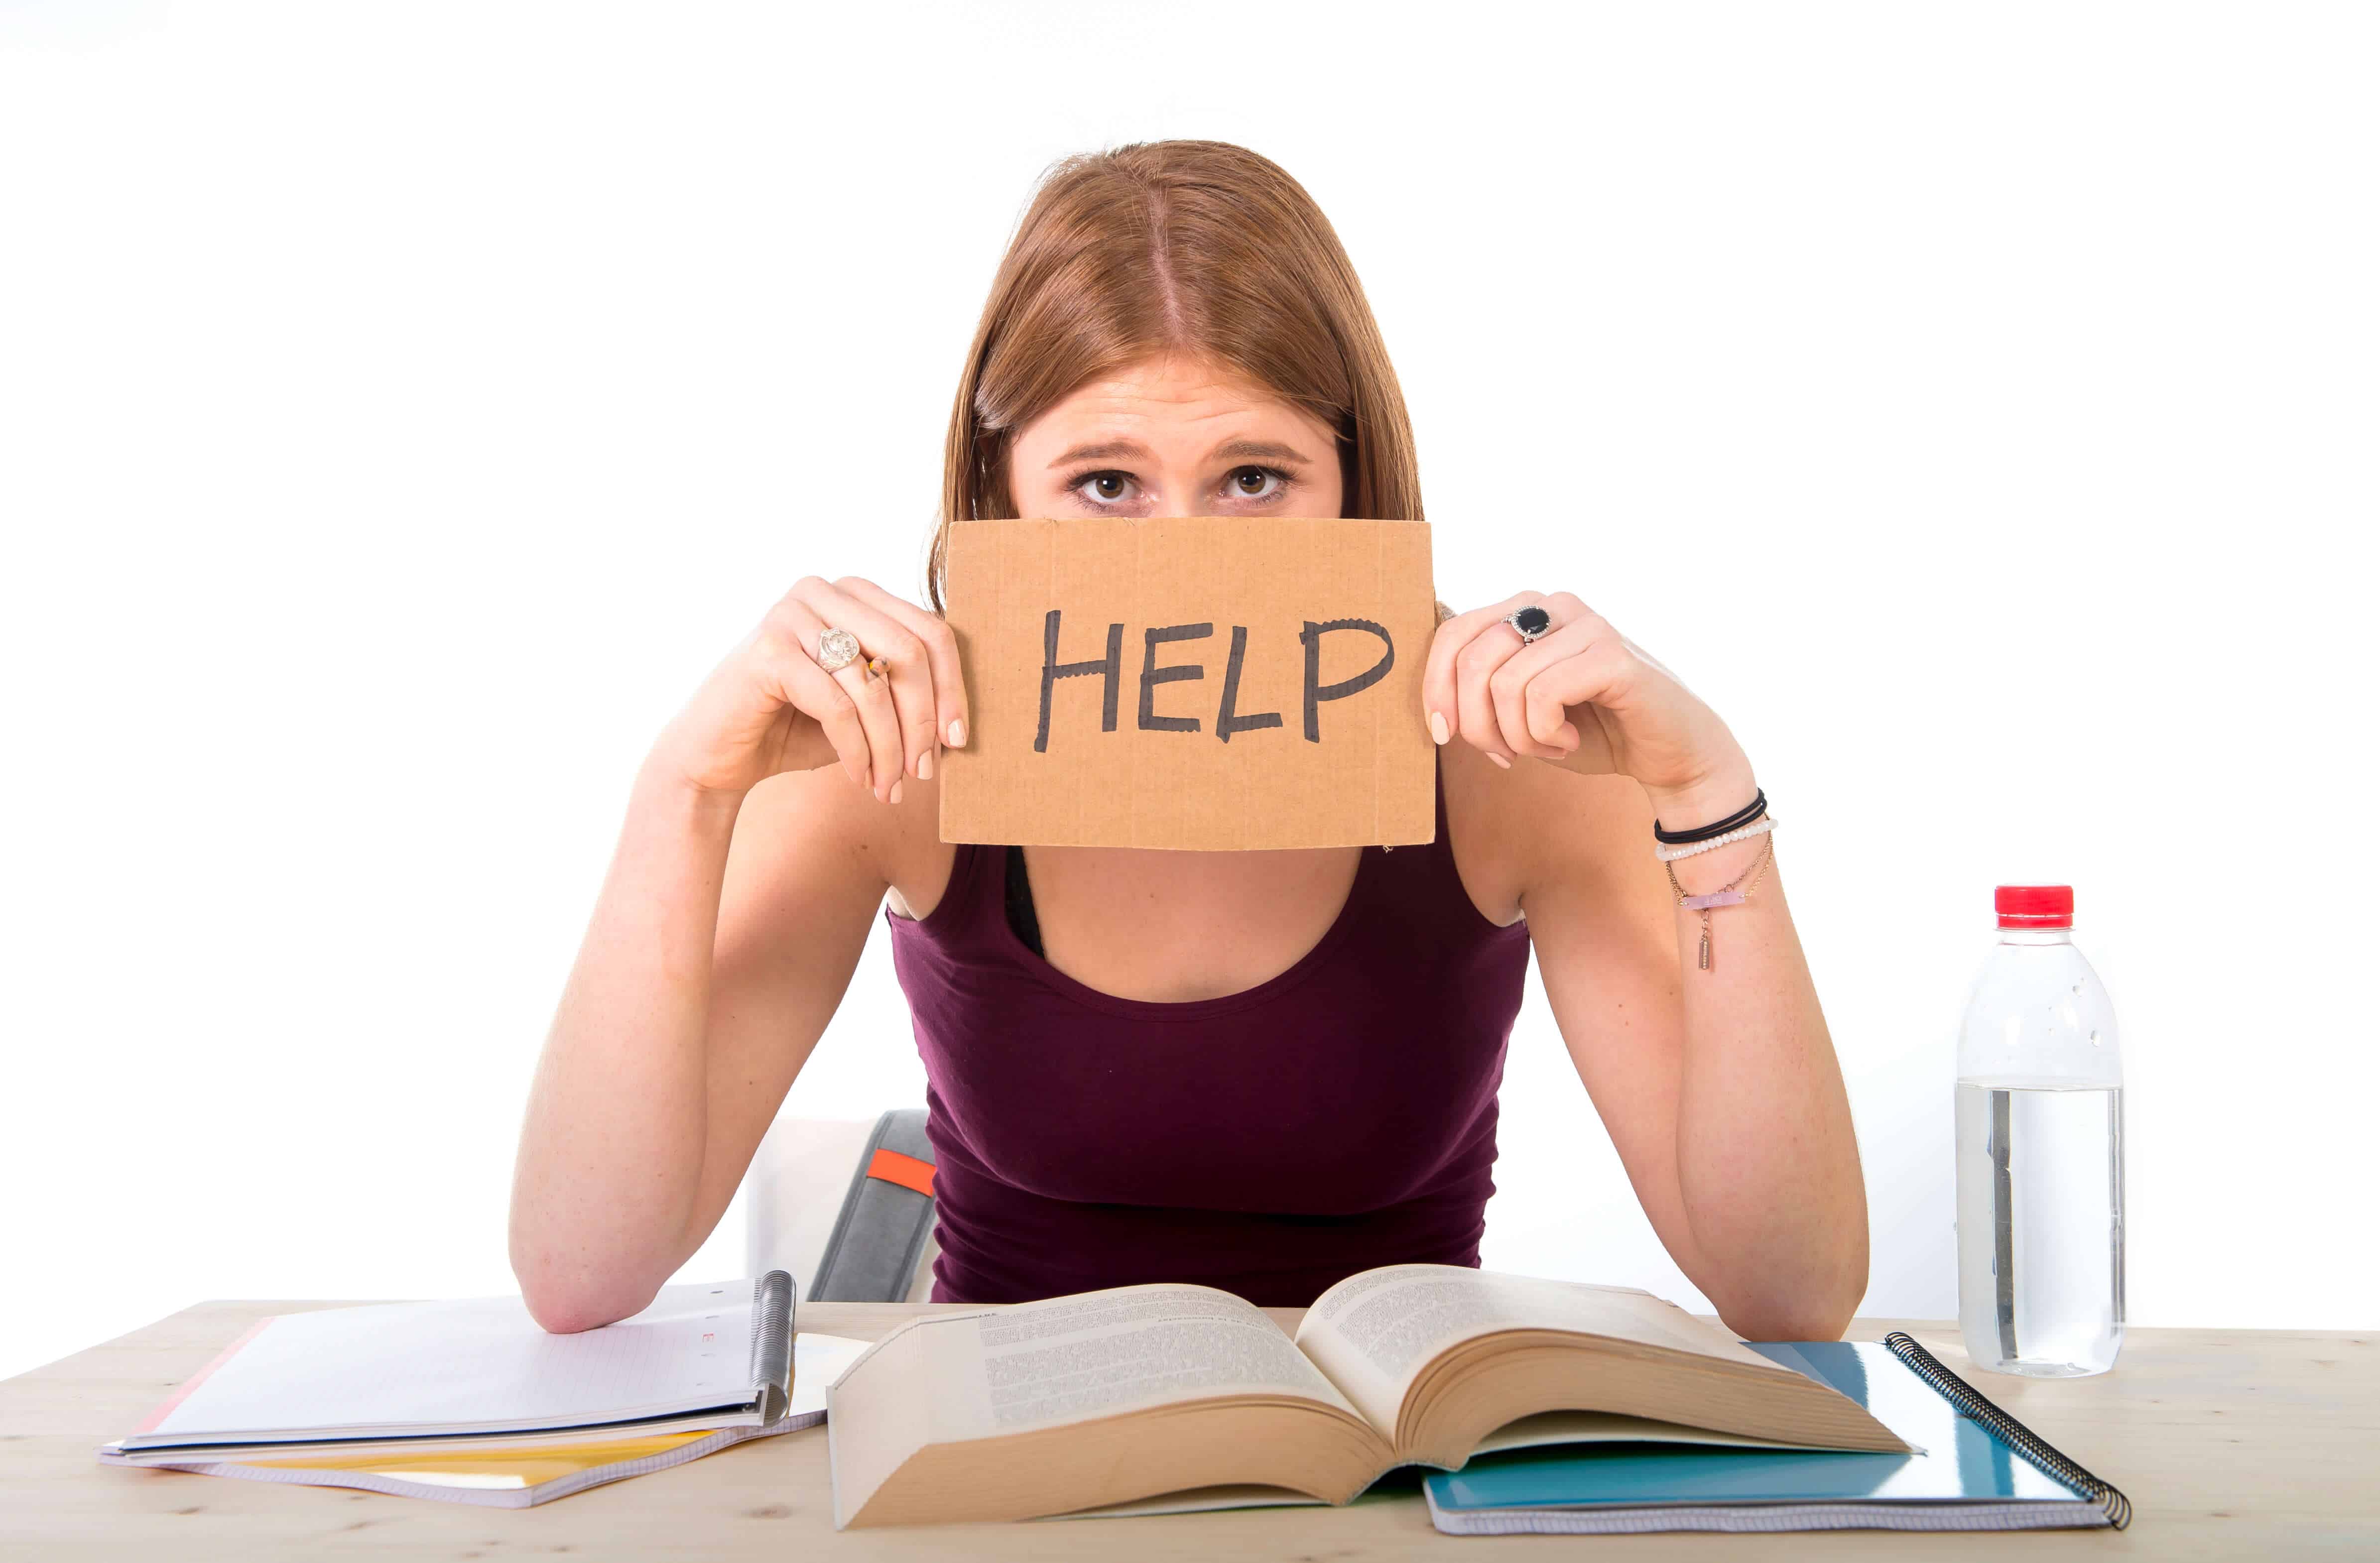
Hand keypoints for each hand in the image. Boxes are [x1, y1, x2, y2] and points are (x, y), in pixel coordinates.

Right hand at [649, 576, 968, 802]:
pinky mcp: (768, 650)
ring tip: (889, 788)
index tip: (956, 740)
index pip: (930, 630)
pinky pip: (838, 706)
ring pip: (874, 685)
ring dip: (890, 748)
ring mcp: (792, 614)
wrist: (716, 754)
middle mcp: (824, 591)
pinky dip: (857, 751)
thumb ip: (903, 697)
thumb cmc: (796, 729)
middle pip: (909, 651)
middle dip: (923, 720)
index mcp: (855, 594)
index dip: (953, 687)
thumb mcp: (863, 708)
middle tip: (923, 772)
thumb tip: (959, 722)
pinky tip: (860, 779)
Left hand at [1422, 592, 1755, 826]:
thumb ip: (1480, 696)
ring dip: (1517, 735)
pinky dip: (1544, 734)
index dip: (1434, 689)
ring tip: (1548, 745)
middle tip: (1505, 754)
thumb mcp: (1519, 714)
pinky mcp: (1612, 654)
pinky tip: (1569, 740)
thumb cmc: (1591, 731)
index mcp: (1524, 612)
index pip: (1450, 634)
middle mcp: (1552, 605)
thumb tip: (1435, 703)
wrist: (1667, 754)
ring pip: (1504, 683)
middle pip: (1471, 660)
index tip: (1443, 734)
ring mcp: (1585, 624)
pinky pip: (1543, 694)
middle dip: (1475, 724)